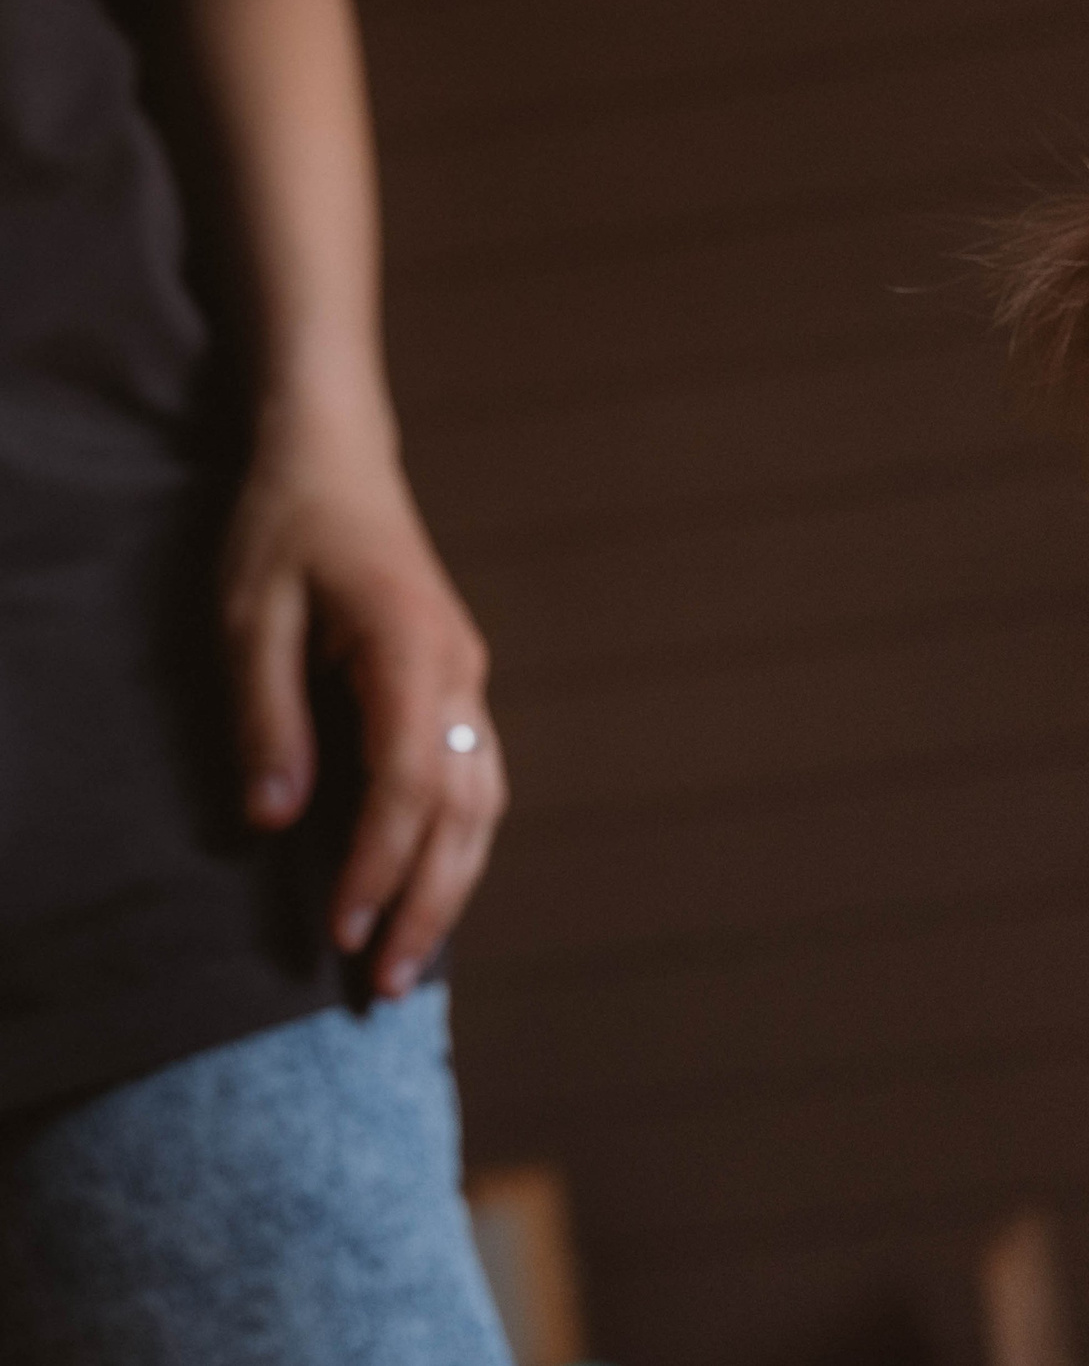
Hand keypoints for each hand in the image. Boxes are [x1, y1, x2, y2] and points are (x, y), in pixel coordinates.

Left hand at [223, 420, 503, 996]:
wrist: (336, 458)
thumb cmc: (283, 529)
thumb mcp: (247, 617)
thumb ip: (265, 718)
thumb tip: (276, 822)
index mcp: (412, 652)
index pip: (408, 784)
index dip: (376, 865)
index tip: (337, 930)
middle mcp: (458, 674)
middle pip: (465, 810)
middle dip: (429, 902)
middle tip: (385, 984)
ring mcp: (468, 680)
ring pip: (485, 802)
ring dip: (452, 883)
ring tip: (409, 955)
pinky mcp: (457, 687)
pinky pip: (476, 780)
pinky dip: (458, 843)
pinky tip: (428, 885)